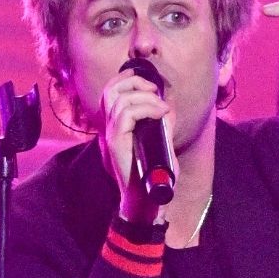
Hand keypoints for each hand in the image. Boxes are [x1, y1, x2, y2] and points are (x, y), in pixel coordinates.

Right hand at [96, 68, 170, 223]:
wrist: (145, 198)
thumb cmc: (153, 173)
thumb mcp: (161, 141)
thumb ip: (162, 123)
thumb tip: (169, 105)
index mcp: (117, 125)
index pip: (112, 91)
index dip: (127, 78)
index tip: (150, 85)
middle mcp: (109, 127)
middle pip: (111, 89)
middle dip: (135, 81)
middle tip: (154, 90)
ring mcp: (111, 134)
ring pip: (121, 100)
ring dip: (146, 97)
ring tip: (161, 107)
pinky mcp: (116, 142)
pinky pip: (127, 114)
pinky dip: (147, 108)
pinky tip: (161, 114)